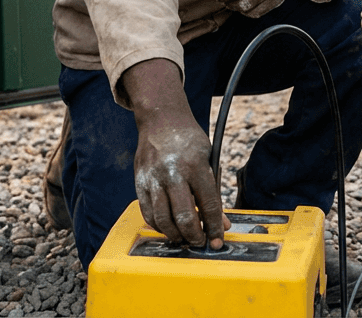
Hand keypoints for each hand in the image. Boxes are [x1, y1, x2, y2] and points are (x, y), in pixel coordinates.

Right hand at [121, 60, 228, 248]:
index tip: (218, 240)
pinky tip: (168, 228)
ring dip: (175, 235)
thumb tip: (221, 223)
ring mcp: (154, 178)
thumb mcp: (209, 159)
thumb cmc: (189, 140)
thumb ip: (213, 192)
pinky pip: (148, 212)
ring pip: (163, 219)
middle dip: (194, 236)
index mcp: (195, 165)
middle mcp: (173, 173)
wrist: (161, 119)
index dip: (214, 227)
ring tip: (184, 238)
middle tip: (200, 242)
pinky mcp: (139, 182)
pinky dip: (158, 226)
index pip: (209, 204)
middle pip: (184, 216)